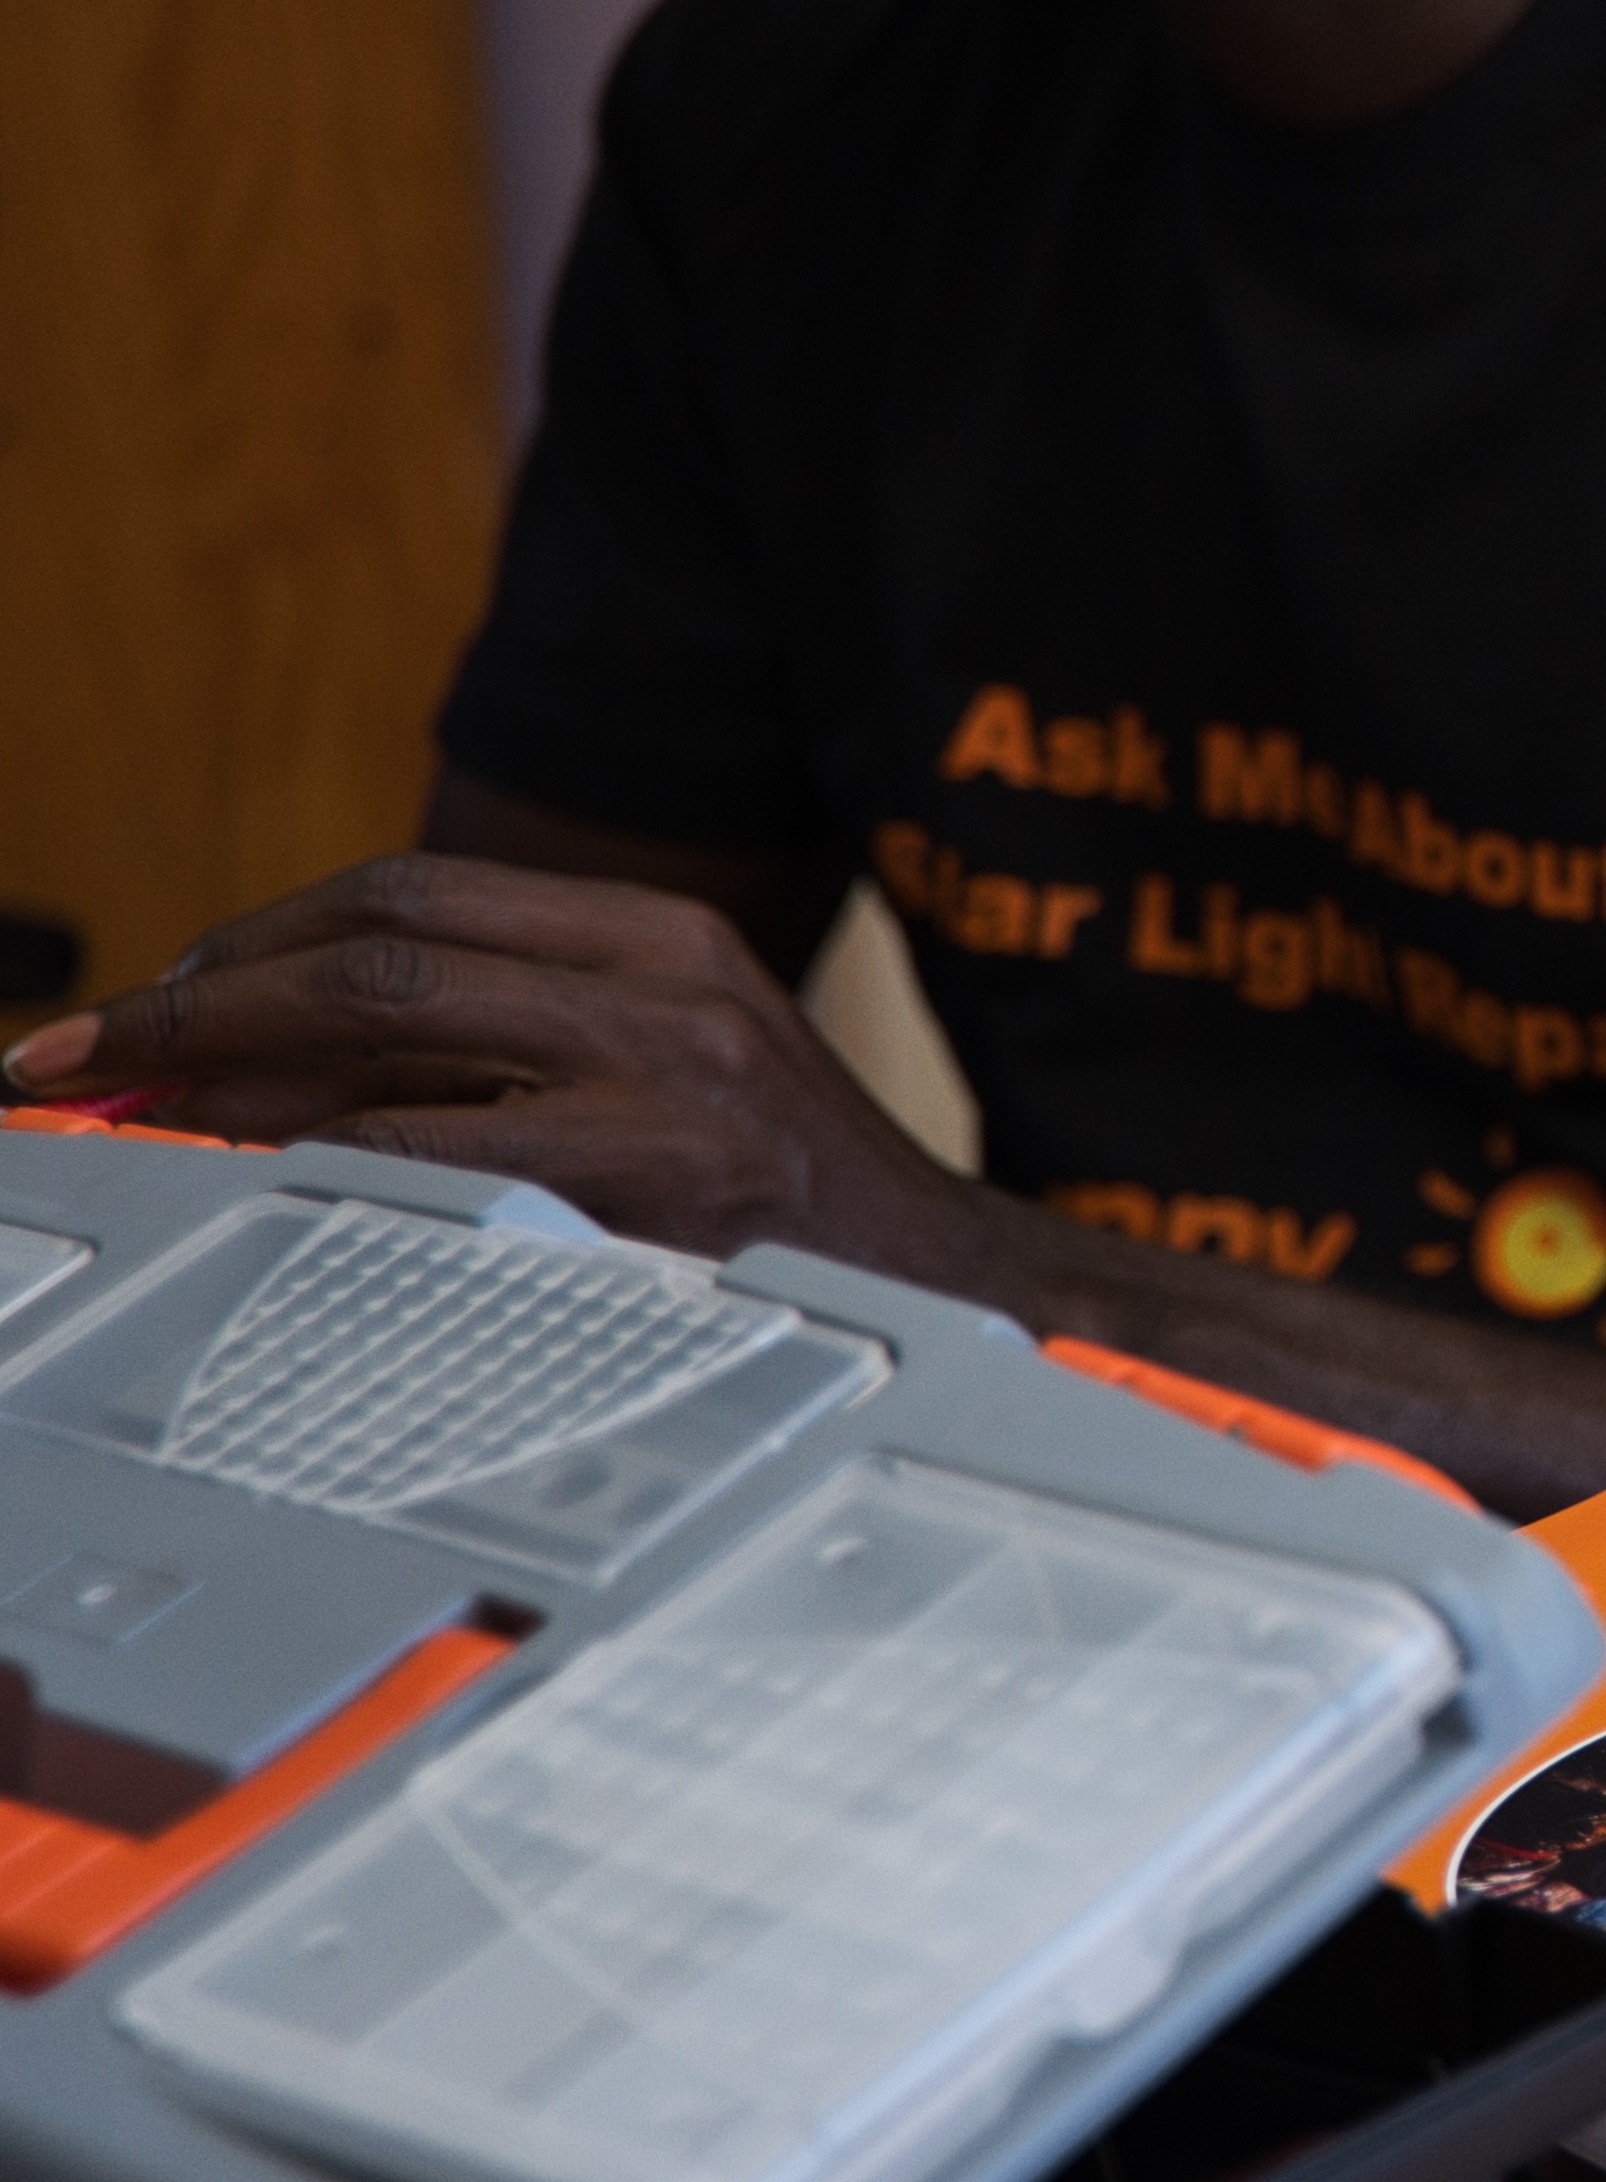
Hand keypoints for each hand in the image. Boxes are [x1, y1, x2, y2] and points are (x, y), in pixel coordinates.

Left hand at [3, 851, 964, 1274]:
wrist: (945, 1290)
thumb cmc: (782, 1192)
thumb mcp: (667, 1064)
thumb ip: (502, 1045)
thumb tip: (268, 1060)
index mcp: (664, 937)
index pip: (416, 891)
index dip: (255, 934)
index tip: (152, 994)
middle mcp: (665, 985)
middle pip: (380, 942)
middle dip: (199, 991)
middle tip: (82, 1050)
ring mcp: (666, 1081)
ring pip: (386, 1030)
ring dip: (223, 1069)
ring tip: (136, 1112)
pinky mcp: (654, 1187)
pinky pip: (430, 1160)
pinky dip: (313, 1164)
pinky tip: (252, 1183)